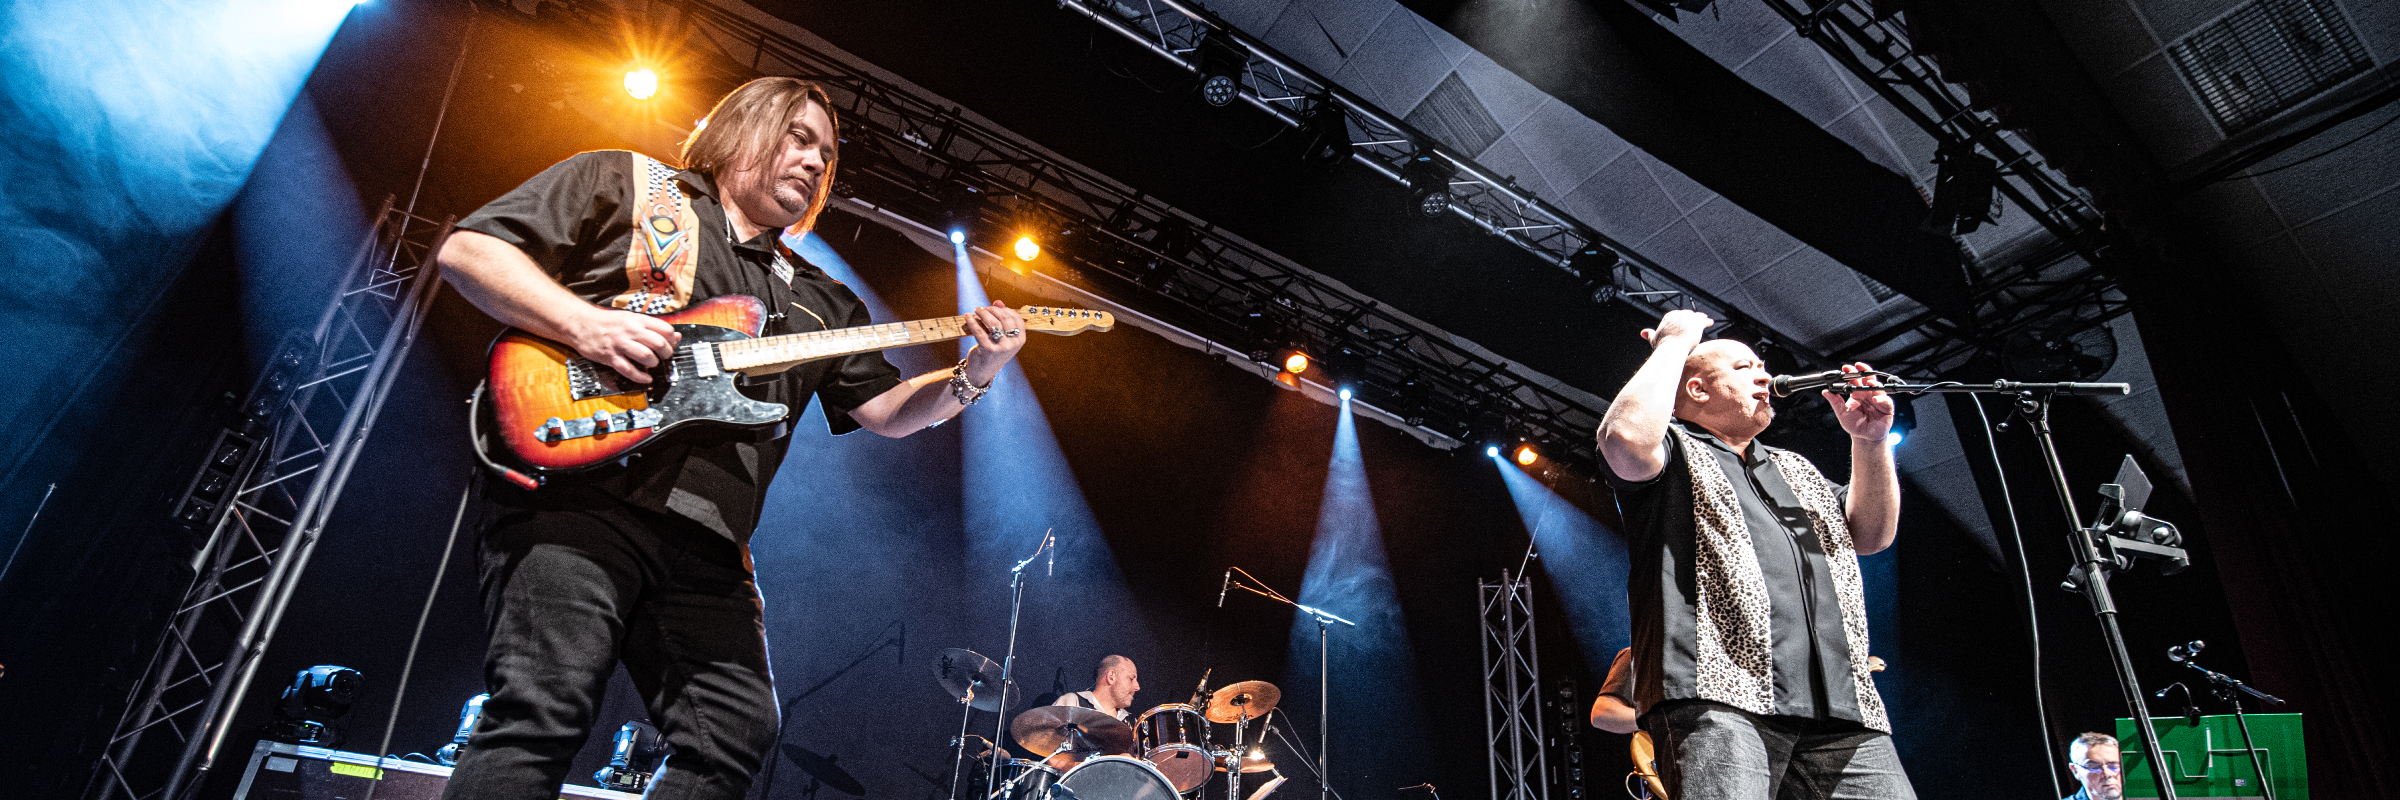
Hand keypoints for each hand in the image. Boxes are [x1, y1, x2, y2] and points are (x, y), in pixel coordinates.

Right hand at [566, 306, 680, 383]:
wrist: (581, 323)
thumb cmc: (607, 322)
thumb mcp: (631, 319)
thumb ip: (652, 327)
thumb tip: (676, 336)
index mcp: (637, 320)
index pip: (665, 329)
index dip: (671, 340)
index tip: (669, 345)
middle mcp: (630, 331)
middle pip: (659, 344)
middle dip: (666, 354)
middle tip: (663, 357)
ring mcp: (620, 344)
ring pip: (646, 357)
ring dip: (654, 364)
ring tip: (652, 364)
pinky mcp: (610, 357)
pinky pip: (629, 370)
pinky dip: (641, 377)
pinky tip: (646, 378)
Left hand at [961, 300, 1026, 383]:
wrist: (983, 371)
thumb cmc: (993, 350)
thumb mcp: (1002, 337)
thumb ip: (1002, 319)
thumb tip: (998, 302)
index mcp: (1020, 340)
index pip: (1015, 318)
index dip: (1004, 309)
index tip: (995, 307)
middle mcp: (1013, 344)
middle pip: (1004, 319)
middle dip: (992, 310)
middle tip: (983, 309)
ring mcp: (1001, 348)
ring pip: (993, 323)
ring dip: (983, 313)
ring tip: (976, 310)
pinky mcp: (988, 350)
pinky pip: (979, 331)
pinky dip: (972, 322)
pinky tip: (967, 316)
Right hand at [1639, 309, 1714, 349]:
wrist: (1671, 350)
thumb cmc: (1662, 347)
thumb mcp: (1654, 339)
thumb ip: (1649, 334)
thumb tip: (1642, 332)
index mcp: (1669, 317)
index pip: (1678, 314)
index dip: (1683, 317)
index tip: (1686, 319)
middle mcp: (1679, 316)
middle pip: (1688, 314)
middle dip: (1693, 316)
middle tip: (1698, 318)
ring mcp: (1689, 320)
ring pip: (1697, 316)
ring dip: (1702, 317)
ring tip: (1705, 319)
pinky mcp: (1697, 325)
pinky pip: (1704, 321)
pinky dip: (1708, 321)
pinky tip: (1711, 322)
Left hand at [1821, 362, 1894, 441]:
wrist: (1864, 437)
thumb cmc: (1855, 425)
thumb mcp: (1842, 413)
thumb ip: (1835, 402)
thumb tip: (1825, 392)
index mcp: (1857, 393)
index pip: (1855, 379)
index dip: (1851, 372)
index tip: (1846, 368)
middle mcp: (1868, 394)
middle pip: (1867, 378)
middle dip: (1864, 371)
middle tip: (1859, 366)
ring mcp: (1878, 399)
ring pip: (1878, 387)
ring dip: (1874, 383)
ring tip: (1869, 382)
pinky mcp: (1886, 408)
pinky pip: (1886, 401)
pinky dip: (1881, 398)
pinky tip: (1874, 399)